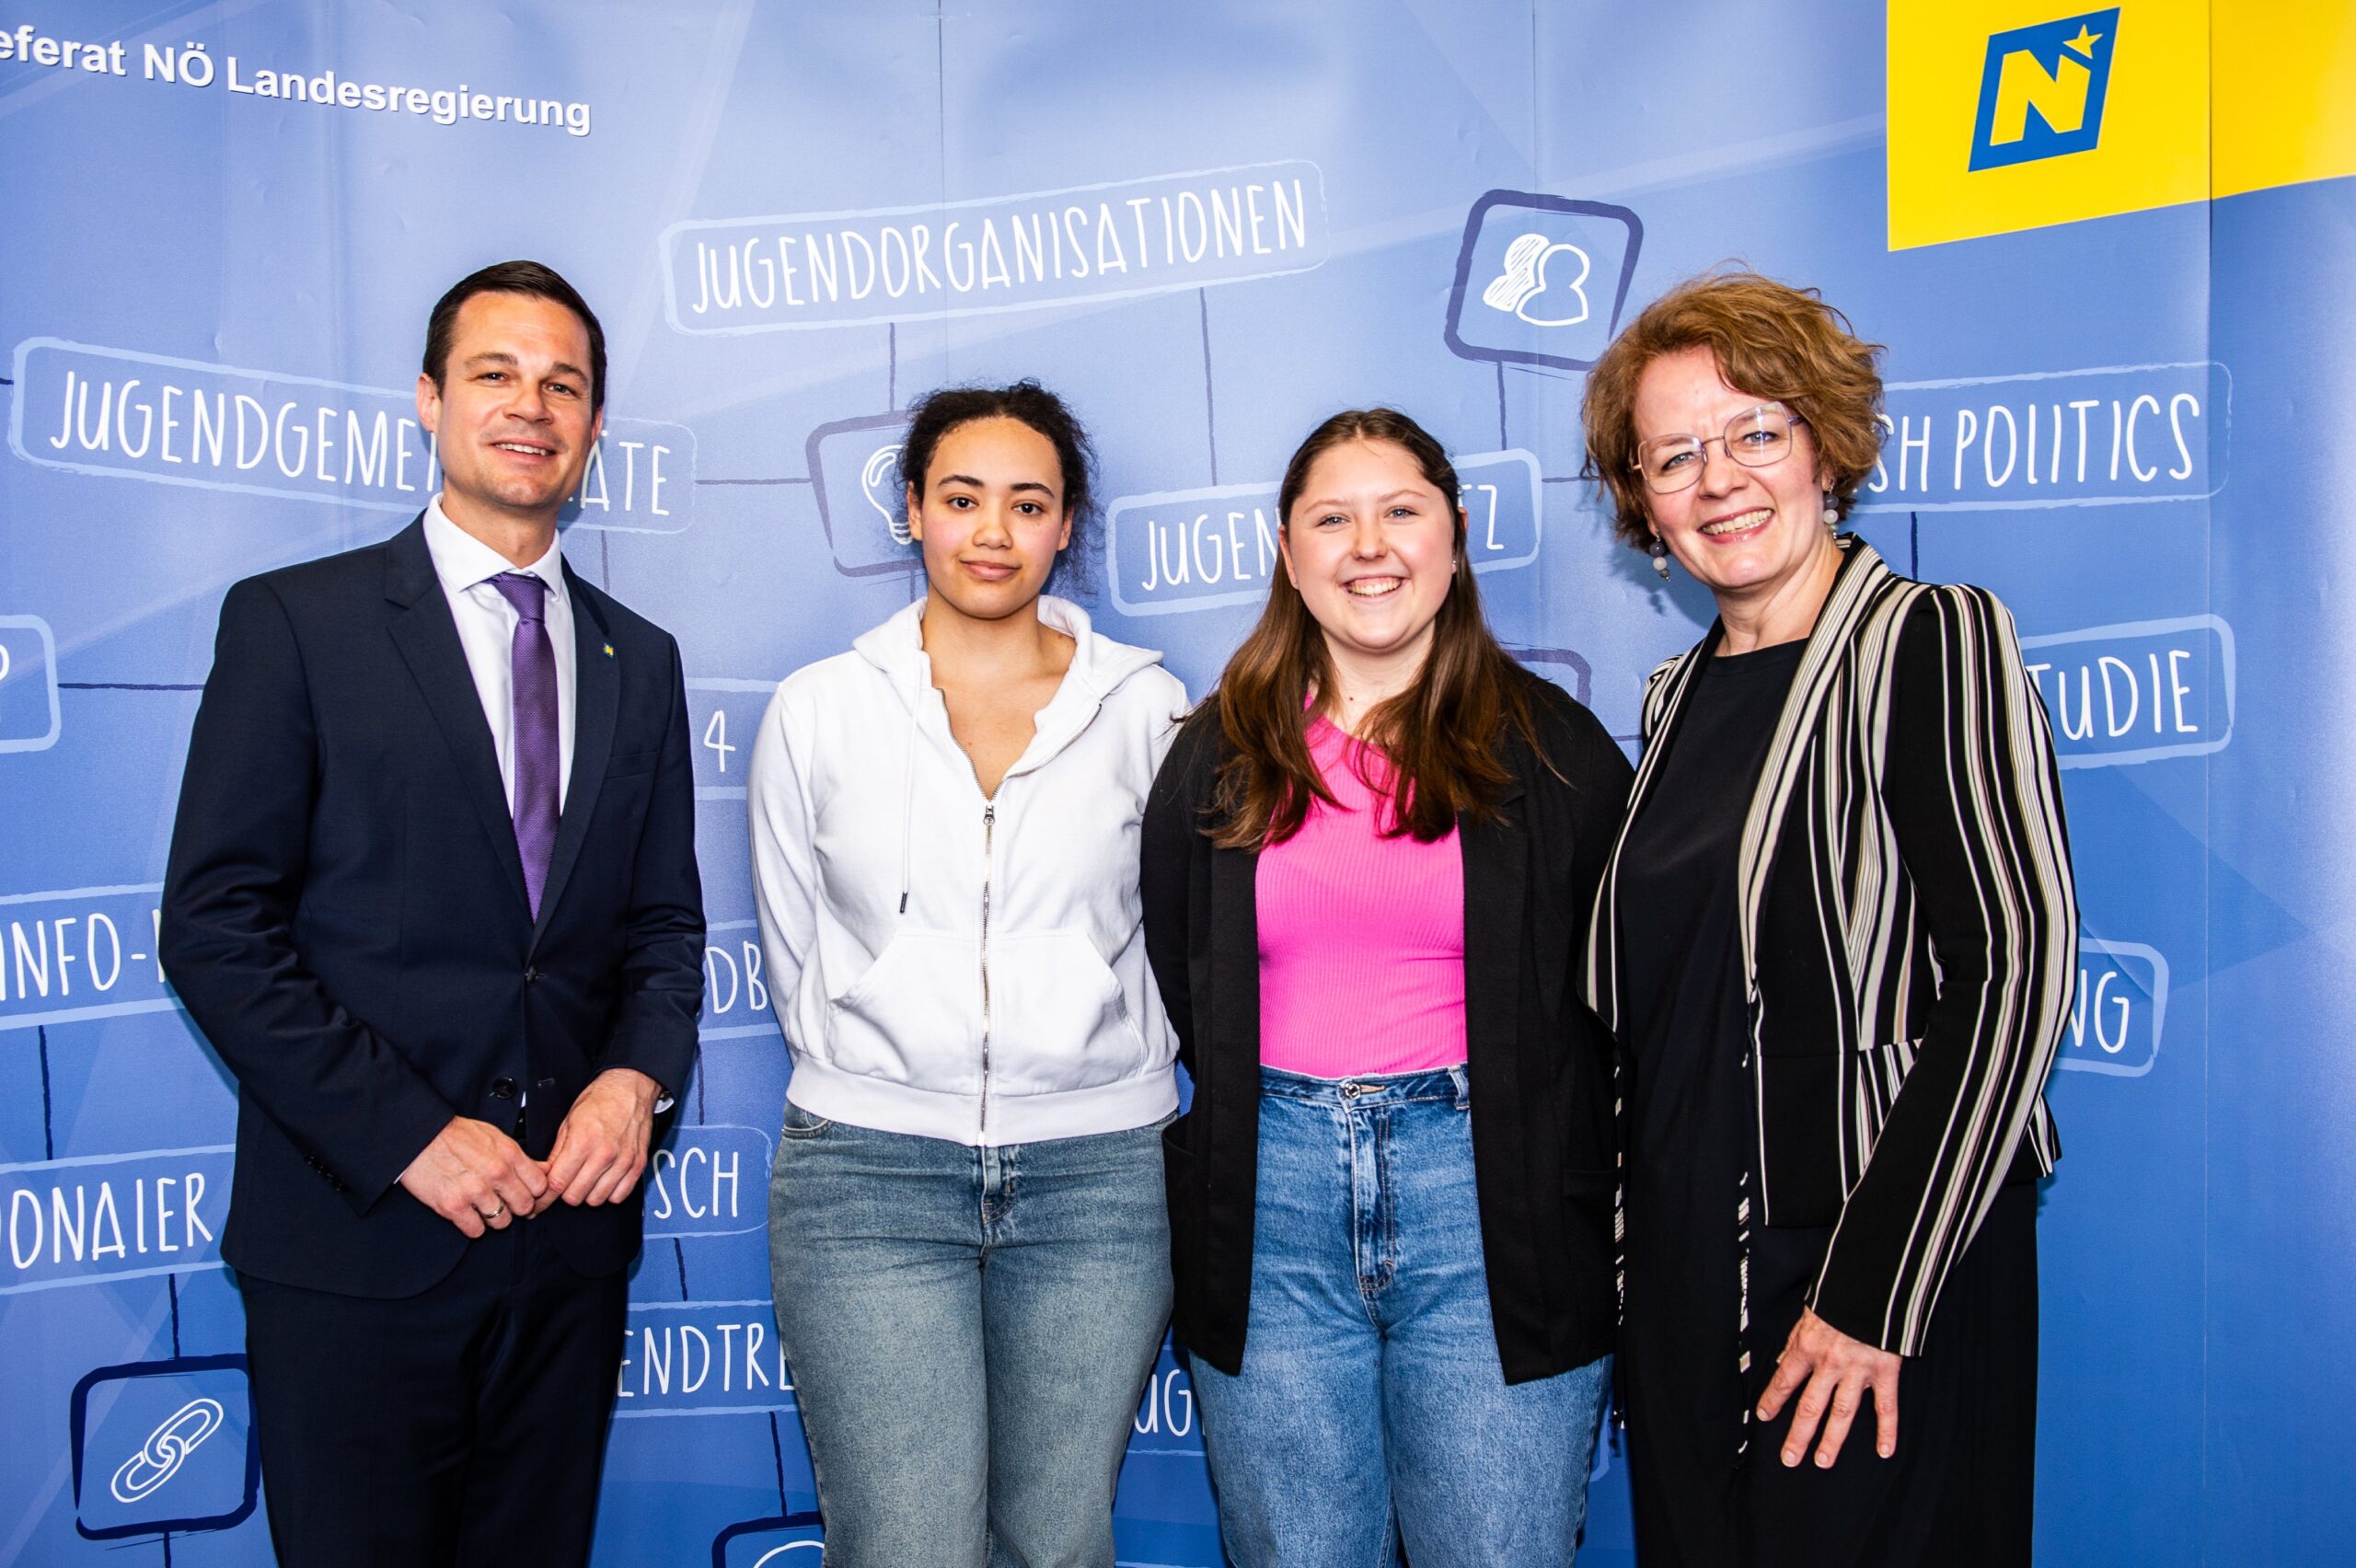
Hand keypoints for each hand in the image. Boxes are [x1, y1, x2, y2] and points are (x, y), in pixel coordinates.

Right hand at [397, 1117, 549, 1237]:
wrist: (419, 1136)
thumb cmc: (456, 1135)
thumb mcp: (494, 1136)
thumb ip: (519, 1156)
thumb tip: (544, 1170)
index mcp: (509, 1154)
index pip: (539, 1185)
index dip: (533, 1192)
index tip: (524, 1193)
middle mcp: (496, 1173)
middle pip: (524, 1206)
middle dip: (516, 1208)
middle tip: (505, 1204)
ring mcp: (475, 1191)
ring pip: (502, 1221)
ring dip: (494, 1218)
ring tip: (483, 1208)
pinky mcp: (453, 1206)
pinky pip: (476, 1231)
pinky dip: (473, 1226)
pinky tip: (467, 1214)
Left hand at [544, 1068, 661, 1208]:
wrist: (629, 1088)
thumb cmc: (600, 1101)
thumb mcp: (568, 1122)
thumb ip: (556, 1153)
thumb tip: (546, 1175)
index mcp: (582, 1142)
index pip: (557, 1184)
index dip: (545, 1195)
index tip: (541, 1199)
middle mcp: (604, 1154)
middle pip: (575, 1196)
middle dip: (566, 1192)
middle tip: (566, 1182)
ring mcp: (622, 1161)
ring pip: (597, 1199)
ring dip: (588, 1193)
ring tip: (586, 1180)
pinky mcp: (637, 1165)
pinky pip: (619, 1195)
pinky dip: (609, 1193)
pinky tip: (604, 1181)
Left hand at [1756, 1307, 1901, 1467]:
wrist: (1873, 1283)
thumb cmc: (1839, 1296)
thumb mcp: (1809, 1314)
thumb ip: (1796, 1341)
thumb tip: (1782, 1363)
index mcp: (1807, 1347)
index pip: (1784, 1381)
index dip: (1772, 1400)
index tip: (1763, 1416)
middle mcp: (1829, 1363)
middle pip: (1809, 1407)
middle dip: (1798, 1435)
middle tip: (1789, 1458)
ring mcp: (1858, 1370)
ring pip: (1842, 1414)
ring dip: (1832, 1441)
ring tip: (1822, 1461)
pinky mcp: (1885, 1371)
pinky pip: (1886, 1406)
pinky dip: (1888, 1430)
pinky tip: (1885, 1450)